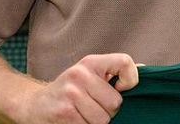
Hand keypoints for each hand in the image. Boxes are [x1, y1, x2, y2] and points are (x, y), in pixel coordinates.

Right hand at [15, 53, 138, 123]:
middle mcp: (80, 74)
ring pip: (103, 120)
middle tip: (93, 107)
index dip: (131, 79)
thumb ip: (115, 73)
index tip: (122, 88)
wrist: (35, 104)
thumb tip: (145, 71)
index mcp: (91, 62)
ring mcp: (70, 94)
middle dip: (108, 111)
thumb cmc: (70, 91)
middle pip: (115, 103)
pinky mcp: (63, 113)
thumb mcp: (90, 75)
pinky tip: (75, 121)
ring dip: (95, 123)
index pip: (125, 62)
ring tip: (83, 115)